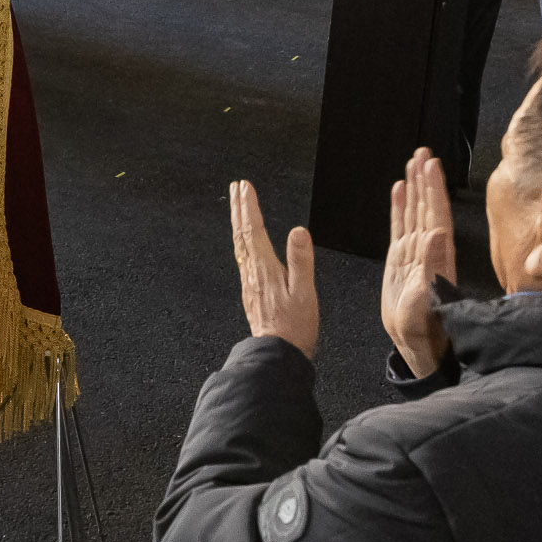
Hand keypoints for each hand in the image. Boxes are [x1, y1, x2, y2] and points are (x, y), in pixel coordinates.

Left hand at [228, 179, 319, 359]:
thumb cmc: (294, 327)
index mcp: (265, 269)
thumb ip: (300, 260)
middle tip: (236, 187)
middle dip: (239, 208)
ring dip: (238, 222)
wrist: (277, 354)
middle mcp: (252, 272)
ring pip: (239, 244)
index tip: (245, 187)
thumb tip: (298, 231)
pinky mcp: (251, 290)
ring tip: (237, 206)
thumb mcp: (304, 292)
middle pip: (242, 233)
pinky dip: (241, 240)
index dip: (249, 207)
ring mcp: (249, 281)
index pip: (253, 230)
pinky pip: (242, 257)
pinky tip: (243, 242)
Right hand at [382, 149, 454, 377]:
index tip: (433, 165)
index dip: (435, 190)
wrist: (416, 343)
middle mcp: (428, 249)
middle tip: (423, 152)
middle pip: (427, 207)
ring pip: (414, 212)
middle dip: (425, 179)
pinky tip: (398, 190)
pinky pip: (400, 225)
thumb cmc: (423, 327)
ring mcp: (414, 252)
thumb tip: (437, 233)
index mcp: (436, 256)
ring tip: (413, 162)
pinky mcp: (401, 259)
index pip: (436, 215)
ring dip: (414, 187)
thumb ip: (433, 266)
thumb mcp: (426, 299)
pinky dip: (399, 206)